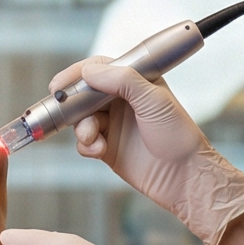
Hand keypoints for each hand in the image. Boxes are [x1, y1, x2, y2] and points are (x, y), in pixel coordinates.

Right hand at [52, 59, 243, 244]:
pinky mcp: (106, 147)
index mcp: (135, 82)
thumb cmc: (178, 136)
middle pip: (84, 94)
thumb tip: (89, 71)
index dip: (77, 74)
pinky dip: (86, 145)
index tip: (60, 84)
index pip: (100, 68)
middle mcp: (122, 100)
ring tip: (93, 138)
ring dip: (82, 127)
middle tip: (61, 109)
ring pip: (81, 119)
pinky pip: (84, 142)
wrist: (183, 176)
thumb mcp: (153, 100)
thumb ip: (122, 80)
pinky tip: (100, 150)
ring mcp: (113, 124)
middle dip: (72, 103)